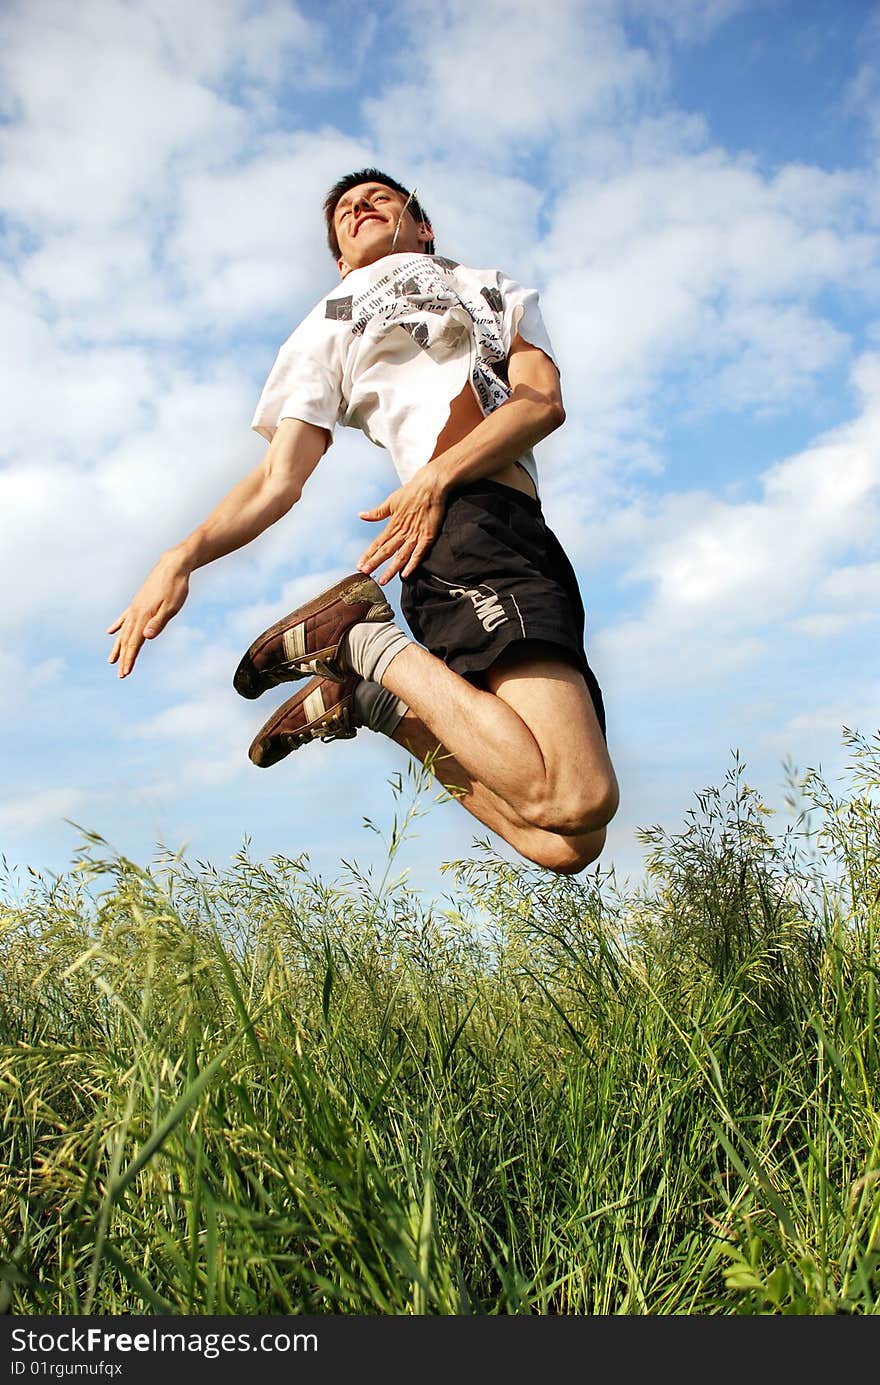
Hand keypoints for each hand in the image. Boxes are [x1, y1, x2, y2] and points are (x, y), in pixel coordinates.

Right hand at [107, 552, 190, 677]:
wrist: (173, 565)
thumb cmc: (176, 587)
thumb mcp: (171, 607)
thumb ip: (158, 623)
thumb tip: (146, 638)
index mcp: (143, 617)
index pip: (134, 644)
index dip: (129, 660)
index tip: (124, 674)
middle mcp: (135, 614)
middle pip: (126, 641)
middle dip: (123, 659)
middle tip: (121, 675)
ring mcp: (134, 607)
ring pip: (123, 631)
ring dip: (117, 647)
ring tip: (111, 660)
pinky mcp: (137, 602)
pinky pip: (123, 618)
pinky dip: (117, 626)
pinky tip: (110, 632)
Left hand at [357, 470, 445, 584]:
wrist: (430, 485)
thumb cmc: (411, 491)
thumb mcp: (391, 501)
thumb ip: (377, 512)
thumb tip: (361, 515)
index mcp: (392, 524)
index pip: (377, 543)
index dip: (368, 555)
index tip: (360, 565)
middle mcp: (402, 532)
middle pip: (386, 551)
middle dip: (375, 563)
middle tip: (365, 573)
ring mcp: (415, 535)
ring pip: (400, 556)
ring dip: (391, 569)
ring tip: (383, 580)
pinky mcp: (427, 536)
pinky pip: (419, 553)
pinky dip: (412, 564)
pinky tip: (405, 574)